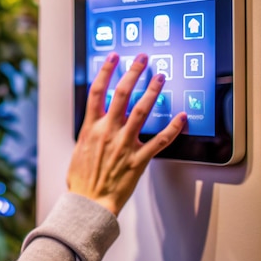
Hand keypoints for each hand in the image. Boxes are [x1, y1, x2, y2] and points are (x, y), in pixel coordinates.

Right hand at [67, 53, 186, 215]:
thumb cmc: (81, 179)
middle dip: (132, 73)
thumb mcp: (79, 149)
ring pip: (141, 111)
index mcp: (90, 128)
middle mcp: (108, 131)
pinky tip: (182, 117)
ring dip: (152, 91)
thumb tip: (95, 122)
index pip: (97, 92)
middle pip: (121, 94)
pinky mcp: (138, 159)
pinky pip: (160, 141)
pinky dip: (173, 128)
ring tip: (160, 77)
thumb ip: (89, 132)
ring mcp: (124, 144)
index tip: (113, 58)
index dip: (106, 72)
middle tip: (142, 59)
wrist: (88, 202)